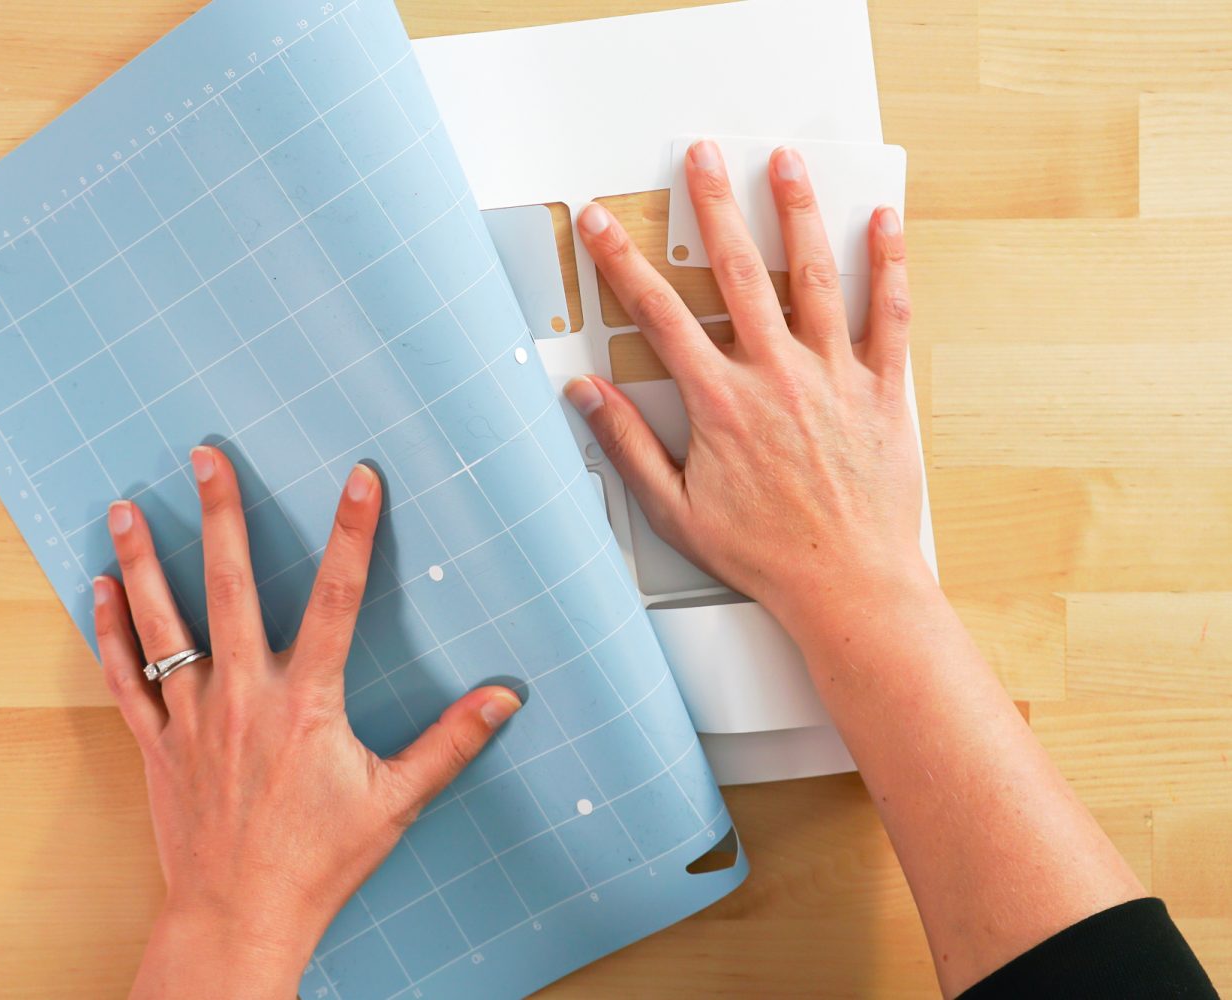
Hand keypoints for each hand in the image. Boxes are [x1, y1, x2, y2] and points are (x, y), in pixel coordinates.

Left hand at [93, 450, 520, 998]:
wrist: (239, 918)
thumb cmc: (317, 863)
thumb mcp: (395, 802)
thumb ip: (450, 743)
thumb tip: (504, 699)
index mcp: (304, 702)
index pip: (336, 599)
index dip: (351, 534)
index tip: (358, 479)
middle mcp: (242, 696)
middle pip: (228, 587)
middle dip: (220, 515)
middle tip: (206, 457)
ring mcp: (191, 717)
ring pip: (162, 623)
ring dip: (145, 559)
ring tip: (125, 506)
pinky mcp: (156, 743)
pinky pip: (123, 676)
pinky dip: (110, 630)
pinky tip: (101, 587)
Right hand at [565, 141, 927, 630]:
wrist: (847, 585)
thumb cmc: (763, 554)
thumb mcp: (675, 510)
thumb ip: (627, 445)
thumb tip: (586, 395)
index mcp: (720, 403)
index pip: (657, 314)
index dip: (620, 262)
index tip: (600, 224)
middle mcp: (776, 375)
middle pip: (737, 271)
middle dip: (711, 207)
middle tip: (700, 157)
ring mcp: (834, 376)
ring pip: (813, 276)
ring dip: (795, 213)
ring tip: (784, 163)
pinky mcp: (883, 389)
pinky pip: (889, 314)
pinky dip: (889, 264)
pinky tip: (884, 222)